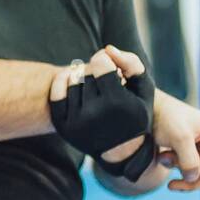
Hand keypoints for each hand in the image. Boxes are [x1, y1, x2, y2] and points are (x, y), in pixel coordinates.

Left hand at [48, 45, 152, 159]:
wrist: (121, 151)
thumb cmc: (135, 113)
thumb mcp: (143, 89)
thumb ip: (131, 63)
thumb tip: (107, 48)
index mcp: (117, 104)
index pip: (100, 63)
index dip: (105, 60)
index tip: (110, 66)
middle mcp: (95, 114)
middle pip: (87, 72)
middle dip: (95, 70)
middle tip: (103, 78)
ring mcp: (77, 122)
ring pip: (72, 81)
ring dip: (81, 77)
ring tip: (93, 85)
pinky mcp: (63, 127)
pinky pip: (55, 94)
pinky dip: (61, 81)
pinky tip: (70, 79)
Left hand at [152, 93, 199, 191]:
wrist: (148, 108)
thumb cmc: (165, 118)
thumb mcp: (179, 138)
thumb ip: (188, 160)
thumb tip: (192, 178)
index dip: (199, 175)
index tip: (179, 174)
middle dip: (188, 176)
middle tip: (170, 182)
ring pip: (198, 172)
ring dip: (179, 170)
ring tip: (163, 157)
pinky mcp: (192, 149)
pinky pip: (189, 168)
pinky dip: (175, 167)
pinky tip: (163, 158)